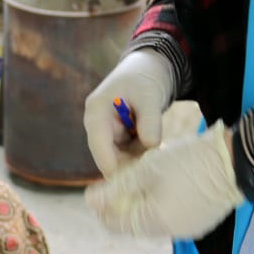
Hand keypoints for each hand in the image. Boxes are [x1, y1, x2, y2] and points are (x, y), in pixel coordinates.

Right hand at [83, 48, 176, 174]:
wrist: (147, 71)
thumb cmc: (144, 79)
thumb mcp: (150, 96)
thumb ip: (150, 121)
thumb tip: (151, 145)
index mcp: (96, 111)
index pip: (98, 144)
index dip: (111, 164)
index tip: (128, 182)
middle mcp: (97, 125)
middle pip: (106, 156)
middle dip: (127, 165)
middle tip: (151, 172)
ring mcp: (106, 133)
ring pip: (118, 159)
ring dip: (137, 160)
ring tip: (156, 153)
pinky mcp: (117, 139)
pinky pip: (127, 155)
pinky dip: (141, 156)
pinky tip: (155, 149)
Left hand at [85, 120, 243, 239]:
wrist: (235, 162)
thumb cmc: (188, 162)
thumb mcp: (147, 169)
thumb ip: (117, 188)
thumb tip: (89, 200)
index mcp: (154, 222)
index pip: (115, 225)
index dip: (102, 207)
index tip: (95, 190)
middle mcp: (171, 232)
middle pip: (134, 223)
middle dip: (123, 203)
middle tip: (119, 180)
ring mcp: (189, 229)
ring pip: (154, 219)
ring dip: (143, 203)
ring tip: (141, 178)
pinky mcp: (201, 221)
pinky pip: (173, 216)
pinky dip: (162, 204)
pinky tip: (164, 184)